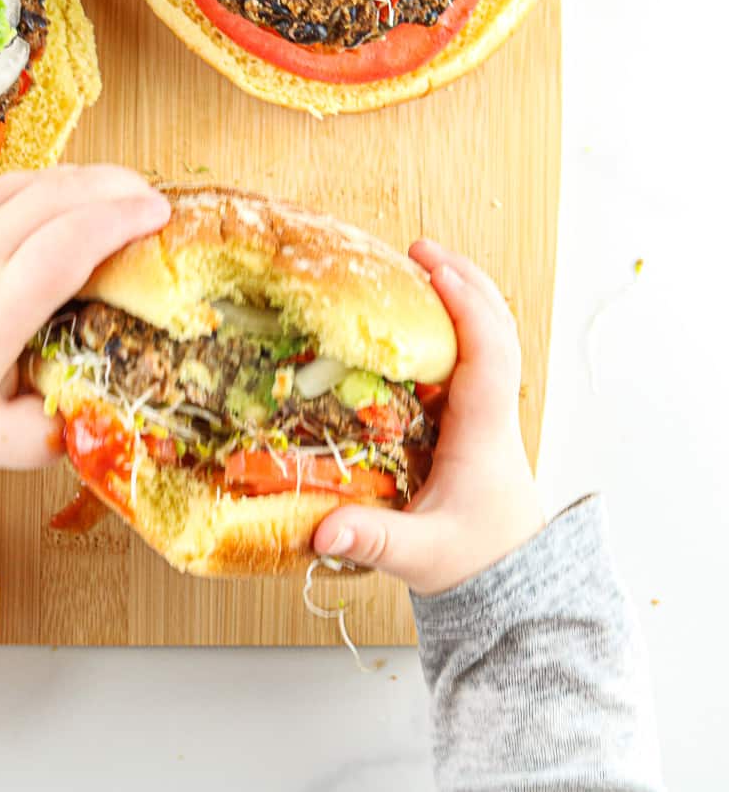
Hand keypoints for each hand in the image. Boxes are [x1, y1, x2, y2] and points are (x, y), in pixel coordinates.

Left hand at [0, 165, 170, 469]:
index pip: (69, 244)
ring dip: (84, 182)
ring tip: (118, 194)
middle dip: (116, 188)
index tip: (158, 215)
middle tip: (152, 198)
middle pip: (60, 196)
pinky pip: (3, 184)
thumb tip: (89, 427)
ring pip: (34, 182)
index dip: (119, 222)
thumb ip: (44, 440)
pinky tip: (63, 201)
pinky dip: (44, 186)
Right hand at [312, 240, 543, 595]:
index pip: (488, 353)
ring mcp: (483, 416)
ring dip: (455, 300)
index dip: (465, 305)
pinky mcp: (468, 424)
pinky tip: (407, 330)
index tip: (434, 268)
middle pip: (495, 329)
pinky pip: (463, 362)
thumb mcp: (420, 555)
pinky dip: (442, 332)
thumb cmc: (474, 563)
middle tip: (418, 249)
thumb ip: (372, 541)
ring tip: (413, 272)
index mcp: (484, 433)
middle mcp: (490, 414)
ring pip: (483, 341)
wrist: (511, 584)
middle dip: (461, 281)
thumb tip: (323, 531)